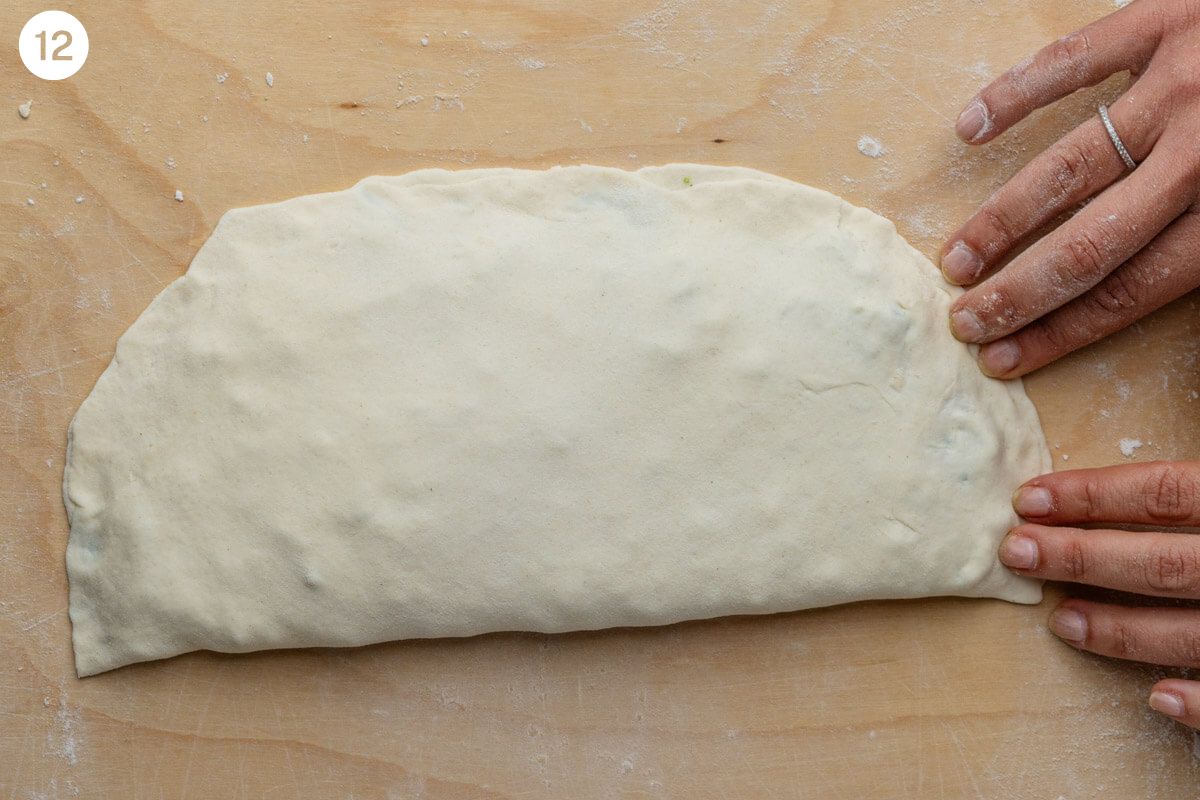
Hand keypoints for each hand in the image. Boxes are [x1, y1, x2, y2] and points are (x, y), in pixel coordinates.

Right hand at [941, 0, 1199, 377]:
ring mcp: (1179, 86)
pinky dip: (1015, 95)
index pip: (1128, 290)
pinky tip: (969, 131)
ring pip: (1069, 168)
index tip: (1005, 357)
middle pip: (1087, 245)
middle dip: (1016, 292)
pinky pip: (1073, 62)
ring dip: (1001, 219)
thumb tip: (1132, 302)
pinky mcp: (1163, 22)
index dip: (1059, 331)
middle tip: (965, 321)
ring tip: (956, 257)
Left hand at [1000, 461, 1199, 728]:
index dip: (1092, 495)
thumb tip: (1113, 482)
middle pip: (1162, 563)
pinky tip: (1155, 698)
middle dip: (1082, 558)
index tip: (1027, 499)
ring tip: (1061, 621)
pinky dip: (1197, 699)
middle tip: (1014, 553)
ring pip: (1189, 631)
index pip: (1161, 494)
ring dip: (1120, 629)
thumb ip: (1182, 489)